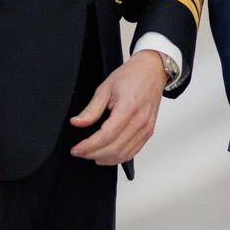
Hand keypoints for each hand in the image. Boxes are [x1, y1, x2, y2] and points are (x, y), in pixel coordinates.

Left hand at [70, 50, 166, 165]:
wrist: (152, 70)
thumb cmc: (132, 75)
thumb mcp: (106, 87)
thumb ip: (91, 109)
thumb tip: (77, 123)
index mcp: (129, 108)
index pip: (106, 136)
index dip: (89, 146)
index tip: (76, 149)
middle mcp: (140, 121)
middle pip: (114, 148)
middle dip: (93, 154)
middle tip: (80, 152)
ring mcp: (146, 128)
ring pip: (124, 154)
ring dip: (105, 159)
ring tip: (91, 154)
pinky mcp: (149, 131)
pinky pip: (133, 152)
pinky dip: (118, 158)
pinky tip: (106, 155)